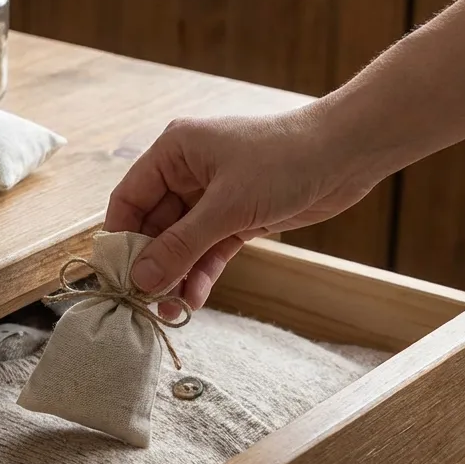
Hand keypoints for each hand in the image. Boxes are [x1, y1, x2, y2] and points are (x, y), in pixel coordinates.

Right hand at [104, 107, 379, 318]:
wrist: (347, 154)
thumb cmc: (284, 161)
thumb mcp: (227, 206)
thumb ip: (181, 244)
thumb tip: (140, 279)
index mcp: (173, 152)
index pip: (129, 198)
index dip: (120, 237)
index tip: (116, 277)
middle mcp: (186, 172)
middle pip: (153, 225)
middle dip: (151, 264)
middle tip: (147, 303)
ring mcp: (212, 196)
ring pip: (182, 242)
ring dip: (176, 275)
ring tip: (172, 311)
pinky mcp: (238, 216)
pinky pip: (208, 249)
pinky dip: (201, 272)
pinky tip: (194, 299)